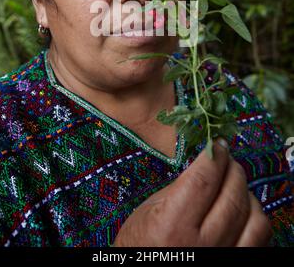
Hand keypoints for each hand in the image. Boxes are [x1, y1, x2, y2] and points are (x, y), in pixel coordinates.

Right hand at [113, 140, 271, 246]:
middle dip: (232, 168)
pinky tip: (241, 206)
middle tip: (226, 158)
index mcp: (172, 227)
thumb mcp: (149, 209)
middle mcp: (201, 247)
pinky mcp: (234, 265)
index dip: (214, 157)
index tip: (217, 144)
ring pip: (253, 217)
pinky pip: (261, 236)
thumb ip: (180, 186)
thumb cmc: (140, 242)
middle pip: (231, 196)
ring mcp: (222, 258)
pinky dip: (255, 215)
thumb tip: (209, 162)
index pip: (203, 180)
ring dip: (246, 192)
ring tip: (233, 182)